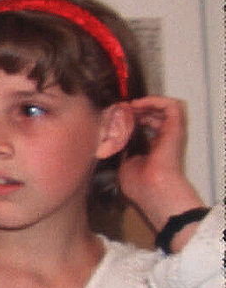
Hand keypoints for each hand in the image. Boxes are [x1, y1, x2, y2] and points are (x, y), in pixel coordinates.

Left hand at [116, 96, 204, 233]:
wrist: (153, 188)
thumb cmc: (139, 183)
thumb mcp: (124, 164)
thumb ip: (121, 151)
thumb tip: (112, 140)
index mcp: (153, 148)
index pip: (146, 126)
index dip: (132, 118)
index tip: (115, 116)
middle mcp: (164, 139)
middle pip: (154, 114)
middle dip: (138, 108)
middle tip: (121, 109)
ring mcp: (171, 133)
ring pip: (165, 108)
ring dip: (146, 102)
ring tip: (130, 105)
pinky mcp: (176, 128)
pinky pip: (172, 106)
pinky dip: (155, 100)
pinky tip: (138, 104)